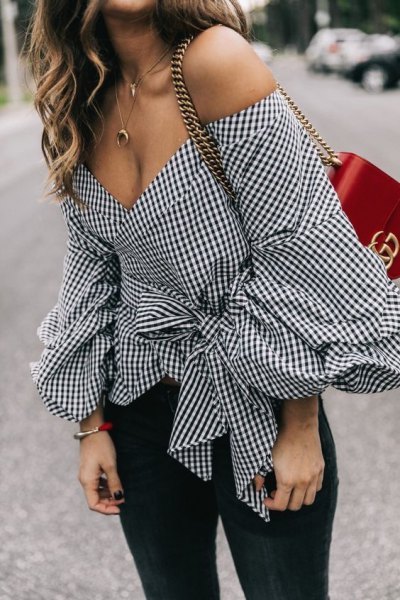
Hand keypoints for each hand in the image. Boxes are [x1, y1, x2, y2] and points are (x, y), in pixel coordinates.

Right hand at [78, 431, 124, 514]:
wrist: (93, 429)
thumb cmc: (101, 446)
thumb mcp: (110, 465)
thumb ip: (114, 482)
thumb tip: (119, 498)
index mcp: (87, 481)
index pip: (93, 504)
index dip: (106, 509)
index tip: (119, 508)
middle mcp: (84, 480)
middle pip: (95, 499)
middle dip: (109, 502)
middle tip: (123, 500)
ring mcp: (86, 474)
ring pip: (96, 491)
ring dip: (108, 494)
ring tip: (120, 492)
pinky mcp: (89, 469)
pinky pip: (96, 483)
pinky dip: (105, 486)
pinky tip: (114, 483)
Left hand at [253, 396, 324, 510]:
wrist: (298, 424)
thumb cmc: (279, 439)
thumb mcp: (265, 456)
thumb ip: (258, 474)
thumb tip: (257, 488)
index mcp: (286, 480)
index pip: (280, 505)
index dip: (271, 505)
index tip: (266, 499)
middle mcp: (302, 482)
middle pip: (295, 506)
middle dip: (284, 503)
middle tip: (276, 492)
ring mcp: (314, 476)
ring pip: (308, 500)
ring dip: (298, 499)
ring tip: (289, 488)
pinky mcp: (321, 468)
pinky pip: (317, 488)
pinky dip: (309, 489)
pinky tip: (300, 480)